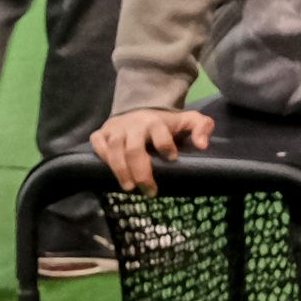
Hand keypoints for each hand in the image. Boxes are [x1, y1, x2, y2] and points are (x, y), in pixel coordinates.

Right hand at [91, 107, 211, 194]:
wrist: (138, 109)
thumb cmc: (165, 123)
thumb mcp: (188, 120)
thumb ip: (202, 127)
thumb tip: (202, 145)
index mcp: (155, 122)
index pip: (160, 133)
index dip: (166, 146)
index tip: (173, 160)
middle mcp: (133, 125)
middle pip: (134, 149)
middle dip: (141, 172)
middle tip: (150, 191)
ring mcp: (116, 129)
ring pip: (114, 149)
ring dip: (121, 170)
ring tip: (129, 188)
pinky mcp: (102, 132)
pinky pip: (98, 144)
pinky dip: (102, 157)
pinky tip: (109, 172)